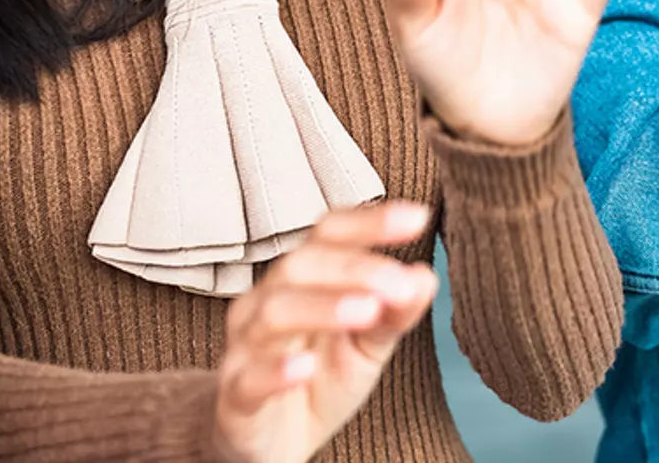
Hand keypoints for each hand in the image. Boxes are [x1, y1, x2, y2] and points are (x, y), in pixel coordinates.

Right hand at [212, 202, 438, 462]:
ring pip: (273, 312)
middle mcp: (265, 302)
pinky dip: (275, 371)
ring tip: (366, 312)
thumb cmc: (317, 383)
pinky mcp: (234, 398)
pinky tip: (304, 368)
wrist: (272, 445)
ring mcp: (245, 348)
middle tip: (400, 285)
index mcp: (299, 281)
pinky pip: (247, 378)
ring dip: (323, 307)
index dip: (369, 222)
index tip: (417, 218)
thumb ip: (393, 314)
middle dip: (355, 269)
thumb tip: (424, 277)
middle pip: (301, 265)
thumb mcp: (366, 348)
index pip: (328, 234)